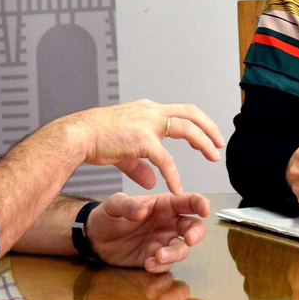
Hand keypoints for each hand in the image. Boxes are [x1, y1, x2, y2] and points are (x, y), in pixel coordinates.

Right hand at [67, 100, 224, 192]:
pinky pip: (165, 159)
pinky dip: (174, 174)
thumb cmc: (96, 140)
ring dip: (203, 142)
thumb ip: (140, 166)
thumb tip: (151, 182)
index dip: (199, 121)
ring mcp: (148, 124)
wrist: (78, 135)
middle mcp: (151, 112)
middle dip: (209, 128)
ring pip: (186, 128)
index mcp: (148, 111)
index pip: (181, 111)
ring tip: (213, 157)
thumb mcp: (123, 152)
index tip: (210, 134)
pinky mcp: (141, 140)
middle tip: (220, 144)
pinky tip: (177, 188)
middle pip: (190, 113)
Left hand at [89, 192, 209, 272]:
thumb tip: (142, 210)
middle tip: (188, 240)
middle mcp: (168, 224)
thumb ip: (127, 205)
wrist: (94, 239)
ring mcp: (163, 242)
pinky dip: (160, 267)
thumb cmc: (107, 215)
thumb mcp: (113, 205)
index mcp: (163, 205)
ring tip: (157, 257)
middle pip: (193, 227)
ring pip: (181, 249)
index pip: (188, 202)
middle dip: (195, 234)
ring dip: (174, 254)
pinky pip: (165, 265)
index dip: (200, 204)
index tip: (205, 210)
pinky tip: (148, 264)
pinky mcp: (154, 259)